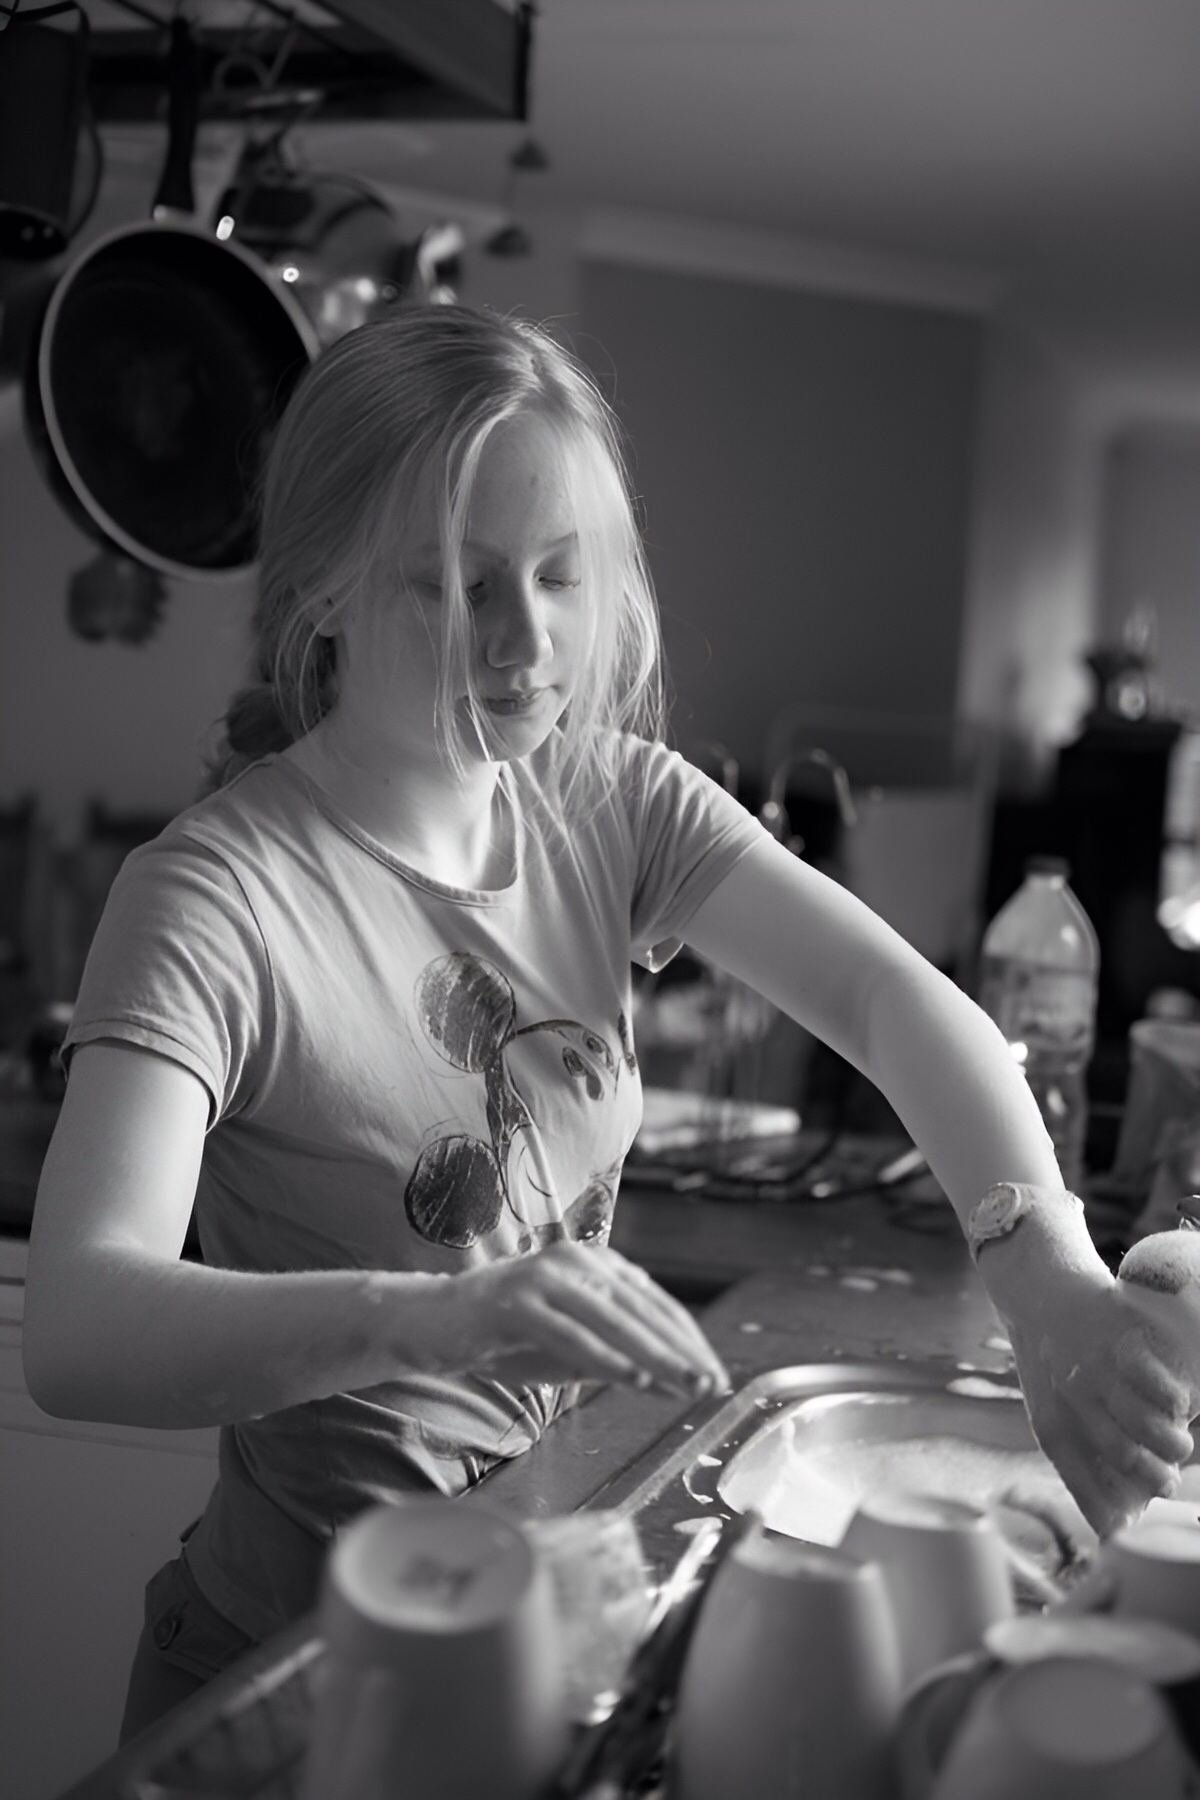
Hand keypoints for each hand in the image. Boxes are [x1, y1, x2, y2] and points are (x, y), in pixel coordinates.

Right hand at [423, 1242, 731, 1398]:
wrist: (431, 1324)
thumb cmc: (504, 1338)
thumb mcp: (570, 1350)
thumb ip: (617, 1360)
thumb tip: (673, 1383)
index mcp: (594, 1264)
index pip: (656, 1304)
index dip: (689, 1341)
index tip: (715, 1376)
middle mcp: (575, 1261)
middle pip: (642, 1310)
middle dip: (682, 1352)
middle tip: (712, 1385)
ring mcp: (545, 1278)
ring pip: (614, 1321)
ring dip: (656, 1356)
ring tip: (685, 1385)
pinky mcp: (517, 1302)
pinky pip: (571, 1335)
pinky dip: (606, 1358)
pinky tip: (633, 1380)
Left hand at [1002, 1262, 1193, 1537]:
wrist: (1036, 1291)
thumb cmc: (1050, 1363)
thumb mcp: (1047, 1409)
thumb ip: (1078, 1456)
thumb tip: (1112, 1522)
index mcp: (1053, 1423)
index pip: (1081, 1483)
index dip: (1108, 1514)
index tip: (1130, 1529)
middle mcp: (1073, 1399)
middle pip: (1124, 1455)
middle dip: (1156, 1477)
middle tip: (1168, 1480)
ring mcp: (1098, 1368)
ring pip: (1145, 1421)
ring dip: (1172, 1442)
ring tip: (1179, 1445)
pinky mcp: (1120, 1338)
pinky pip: (1156, 1379)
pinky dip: (1174, 1399)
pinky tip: (1179, 1404)